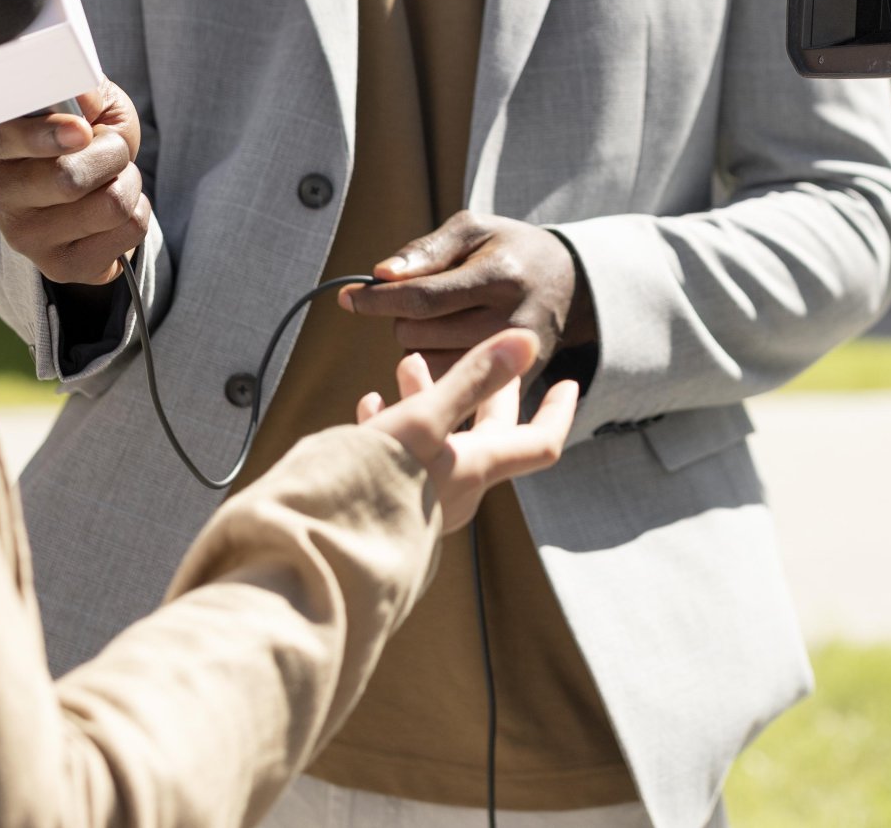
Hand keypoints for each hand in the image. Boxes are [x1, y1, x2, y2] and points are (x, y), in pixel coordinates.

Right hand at [0, 78, 151, 285]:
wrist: (87, 189)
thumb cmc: (82, 134)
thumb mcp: (85, 101)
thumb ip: (83, 91)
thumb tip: (83, 99)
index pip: (6, 139)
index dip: (48, 135)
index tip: (82, 131)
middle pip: (69, 179)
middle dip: (112, 154)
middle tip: (110, 149)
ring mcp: (25, 237)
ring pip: (109, 206)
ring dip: (129, 183)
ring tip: (113, 178)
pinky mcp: (60, 267)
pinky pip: (129, 233)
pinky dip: (138, 212)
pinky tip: (113, 209)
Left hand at [343, 211, 592, 374]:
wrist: (570, 286)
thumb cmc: (510, 250)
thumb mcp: (474, 230)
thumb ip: (426, 250)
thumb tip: (381, 275)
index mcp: (500, 276)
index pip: (422, 297)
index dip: (378, 299)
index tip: (348, 297)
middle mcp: (510, 324)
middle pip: (419, 334)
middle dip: (402, 316)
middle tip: (420, 301)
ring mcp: (516, 361)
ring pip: (428, 364)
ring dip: (417, 343)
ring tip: (438, 322)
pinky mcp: (516, 384)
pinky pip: (450, 387)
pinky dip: (434, 367)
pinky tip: (446, 345)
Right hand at [357, 329, 578, 530]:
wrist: (320, 550)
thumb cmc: (374, 484)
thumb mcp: (425, 420)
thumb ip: (473, 379)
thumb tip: (528, 339)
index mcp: (476, 469)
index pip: (540, 442)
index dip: (558, 411)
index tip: (570, 383)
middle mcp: (457, 489)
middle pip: (487, 433)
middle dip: (487, 390)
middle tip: (490, 356)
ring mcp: (423, 499)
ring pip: (439, 439)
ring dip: (430, 398)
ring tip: (408, 364)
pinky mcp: (387, 503)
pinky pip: (401, 457)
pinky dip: (394, 425)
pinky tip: (370, 406)